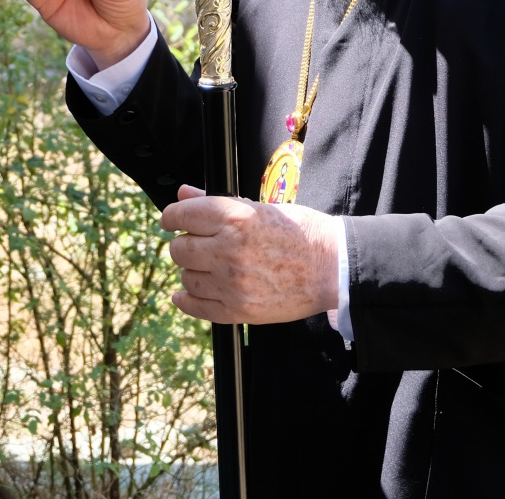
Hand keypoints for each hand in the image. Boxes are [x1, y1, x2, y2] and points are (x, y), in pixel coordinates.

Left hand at [160, 185, 339, 324]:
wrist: (332, 267)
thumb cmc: (300, 233)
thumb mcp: (258, 207)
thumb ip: (214, 202)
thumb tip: (183, 194)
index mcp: (236, 217)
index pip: (181, 216)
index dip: (171, 217)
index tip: (172, 221)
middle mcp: (229, 249)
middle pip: (179, 249)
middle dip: (185, 245)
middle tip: (198, 244)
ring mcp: (233, 283)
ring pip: (187, 278)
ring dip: (193, 271)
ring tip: (210, 267)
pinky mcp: (239, 310)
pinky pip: (196, 307)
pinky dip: (187, 300)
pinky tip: (187, 294)